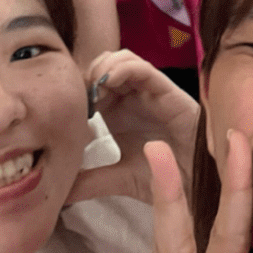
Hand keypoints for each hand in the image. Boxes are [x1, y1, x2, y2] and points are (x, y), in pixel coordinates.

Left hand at [67, 50, 200, 203]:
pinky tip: (108, 81)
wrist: (193, 185)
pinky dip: (124, 67)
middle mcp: (131, 97)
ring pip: (123, 60)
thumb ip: (89, 182)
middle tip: (78, 92)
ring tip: (93, 86)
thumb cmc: (161, 176)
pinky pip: (144, 69)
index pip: (92, 82)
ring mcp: (148, 91)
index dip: (77, 86)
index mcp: (116, 111)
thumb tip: (58, 193)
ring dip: (103, 66)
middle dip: (87, 72)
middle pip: (104, 64)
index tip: (65, 103)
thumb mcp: (117, 179)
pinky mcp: (166, 91)